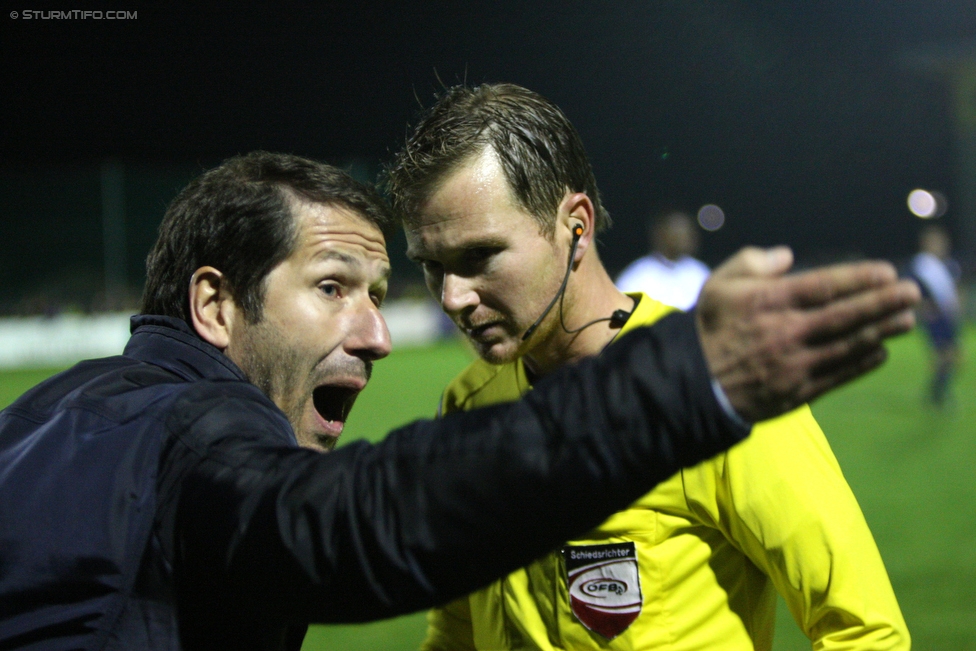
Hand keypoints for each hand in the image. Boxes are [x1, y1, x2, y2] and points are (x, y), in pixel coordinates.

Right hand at [696, 246, 919, 422]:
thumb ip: (751, 263)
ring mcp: (793, 364)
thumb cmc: (708, 328)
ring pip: (846, 345)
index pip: (823, 285)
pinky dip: (861, 362)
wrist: (692, 383)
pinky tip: (880, 351)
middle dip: (883, 302)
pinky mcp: (795, 391)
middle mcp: (784, 331)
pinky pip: (837, 375)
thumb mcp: (718, 285)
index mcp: (767, 301)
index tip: (887, 272)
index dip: (860, 278)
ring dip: (881, 331)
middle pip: (844, 315)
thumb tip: (787, 255)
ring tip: (907, 320)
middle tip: (913, 292)